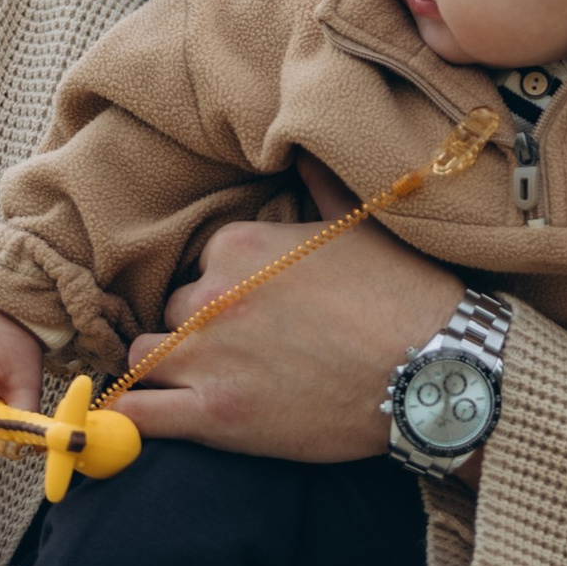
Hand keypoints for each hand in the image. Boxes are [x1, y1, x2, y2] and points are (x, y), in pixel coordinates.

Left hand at [125, 158, 465, 464]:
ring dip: (165, 368)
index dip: (223, 287)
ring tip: (196, 383)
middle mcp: (211, 296)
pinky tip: (143, 418)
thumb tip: (302, 148)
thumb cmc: (406, 295)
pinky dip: (131, 418)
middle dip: (195, 328)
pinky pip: (140, 414)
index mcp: (239, 246)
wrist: (435, 369)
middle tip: (238, 350)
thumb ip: (319, 185)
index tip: (251, 308)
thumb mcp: (362, 224)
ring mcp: (209, 358)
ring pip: (144, 357)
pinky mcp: (216, 416)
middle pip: (172, 310)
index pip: (199, 264)